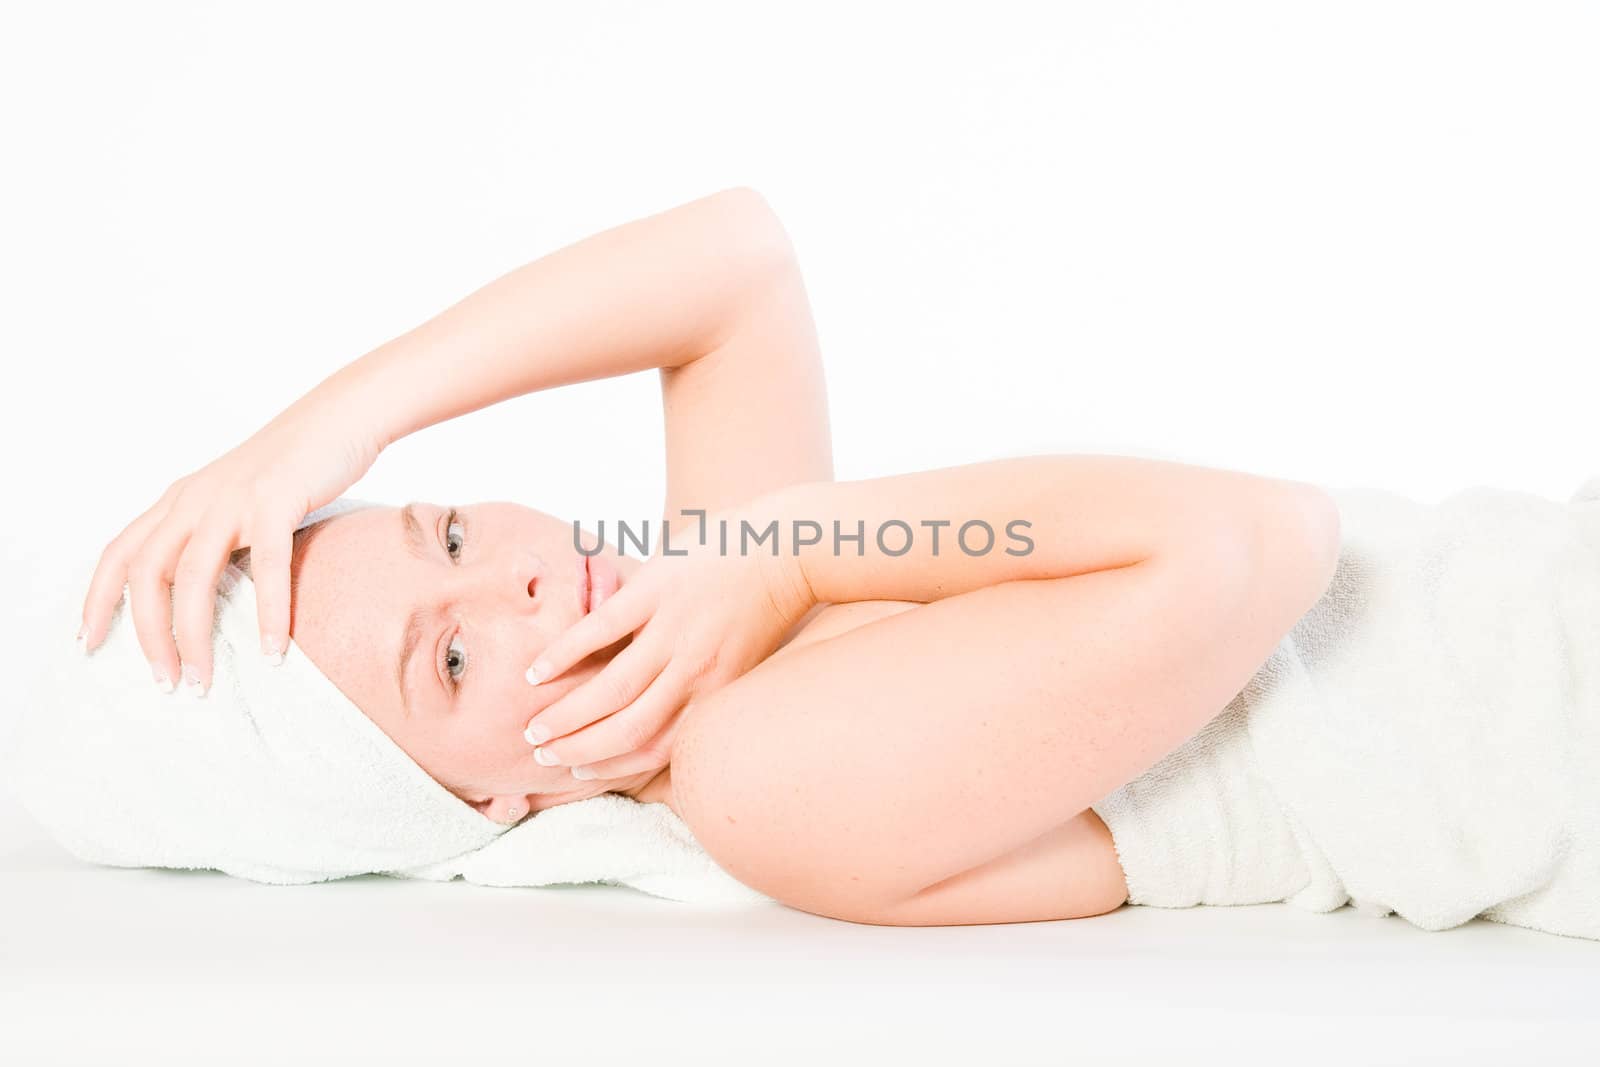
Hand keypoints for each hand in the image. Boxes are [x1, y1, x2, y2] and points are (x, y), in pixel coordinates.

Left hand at [78, 395, 384, 694]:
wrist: (340, 416)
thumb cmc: (295, 466)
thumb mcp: (236, 498)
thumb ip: (214, 535)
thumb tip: (206, 593)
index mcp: (181, 500)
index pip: (119, 553)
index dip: (97, 599)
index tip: (89, 644)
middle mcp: (195, 500)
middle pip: (148, 574)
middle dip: (148, 636)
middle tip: (166, 682)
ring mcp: (234, 500)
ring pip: (194, 576)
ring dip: (194, 636)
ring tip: (204, 680)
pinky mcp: (276, 502)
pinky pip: (268, 567)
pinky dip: (268, 614)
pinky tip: (272, 650)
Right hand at [520, 502, 816, 780]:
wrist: (788, 548)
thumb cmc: (762, 607)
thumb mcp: (739, 662)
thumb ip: (701, 689)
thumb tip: (660, 713)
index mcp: (713, 693)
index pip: (655, 747)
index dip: (612, 766)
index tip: (578, 769)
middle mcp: (693, 671)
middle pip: (626, 728)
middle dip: (579, 749)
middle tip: (542, 755)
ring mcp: (673, 631)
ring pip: (611, 689)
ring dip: (567, 715)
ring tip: (534, 728)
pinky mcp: (656, 590)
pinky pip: (602, 630)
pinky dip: (565, 653)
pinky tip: (537, 672)